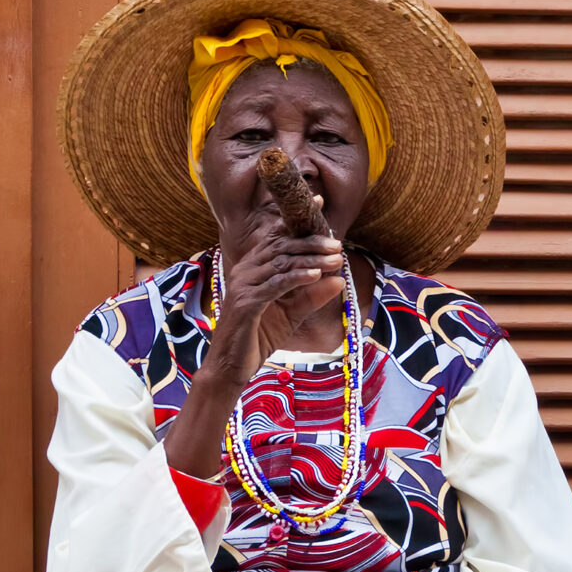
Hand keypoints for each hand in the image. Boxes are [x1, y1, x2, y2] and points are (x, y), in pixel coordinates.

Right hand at [208, 206, 348, 385]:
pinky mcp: (246, 303)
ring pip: (282, 263)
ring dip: (311, 259)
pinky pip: (276, 285)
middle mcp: (246, 270)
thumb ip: (312, 296)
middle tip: (337, 244)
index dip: (297, 219)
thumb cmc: (258, 337)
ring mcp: (244, 285)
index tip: (319, 204)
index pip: (277, 236)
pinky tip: (317, 275)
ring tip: (336, 258)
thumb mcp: (292, 314)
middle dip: (312, 242)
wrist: (231, 367)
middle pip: (282, 246)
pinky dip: (298, 278)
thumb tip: (339, 280)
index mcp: (253, 267)